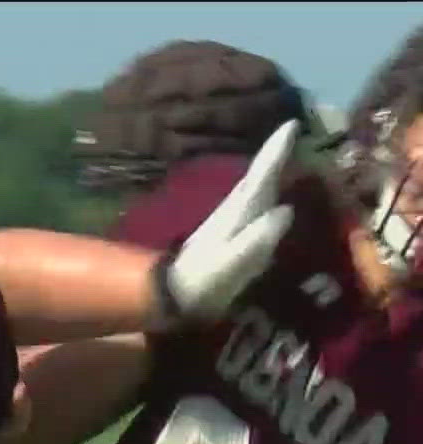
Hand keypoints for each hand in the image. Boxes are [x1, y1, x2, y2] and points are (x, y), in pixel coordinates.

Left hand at [166, 119, 298, 321]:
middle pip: (258, 176)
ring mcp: (228, 222)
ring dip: (270, 170)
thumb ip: (256, 239)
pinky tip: (270, 196)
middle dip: (275, 154)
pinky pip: (252, 205)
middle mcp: (233, 211)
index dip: (276, 151)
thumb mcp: (232, 264)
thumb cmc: (205, 283)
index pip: (260, 176)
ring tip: (288, 154)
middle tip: (294, 128)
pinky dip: (263, 192)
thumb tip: (285, 210)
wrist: (172, 298)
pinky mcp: (226, 236)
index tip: (291, 123)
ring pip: (254, 188)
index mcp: (238, 214)